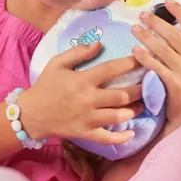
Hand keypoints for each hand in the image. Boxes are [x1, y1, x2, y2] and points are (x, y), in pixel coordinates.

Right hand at [20, 41, 144, 144]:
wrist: (30, 114)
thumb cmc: (45, 86)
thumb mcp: (57, 63)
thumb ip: (78, 52)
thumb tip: (99, 43)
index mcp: (82, 80)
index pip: (112, 69)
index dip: (131, 63)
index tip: (144, 59)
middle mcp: (88, 99)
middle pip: (122, 95)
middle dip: (140, 89)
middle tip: (151, 85)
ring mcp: (87, 118)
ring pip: (119, 116)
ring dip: (135, 111)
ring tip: (143, 105)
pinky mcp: (85, 133)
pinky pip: (107, 138)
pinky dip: (121, 137)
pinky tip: (132, 133)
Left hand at [131, 0, 180, 130]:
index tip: (168, 2)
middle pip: (176, 34)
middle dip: (157, 22)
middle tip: (142, 14)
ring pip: (164, 48)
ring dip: (147, 36)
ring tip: (134, 29)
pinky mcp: (176, 84)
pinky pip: (157, 66)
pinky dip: (145, 57)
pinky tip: (134, 50)